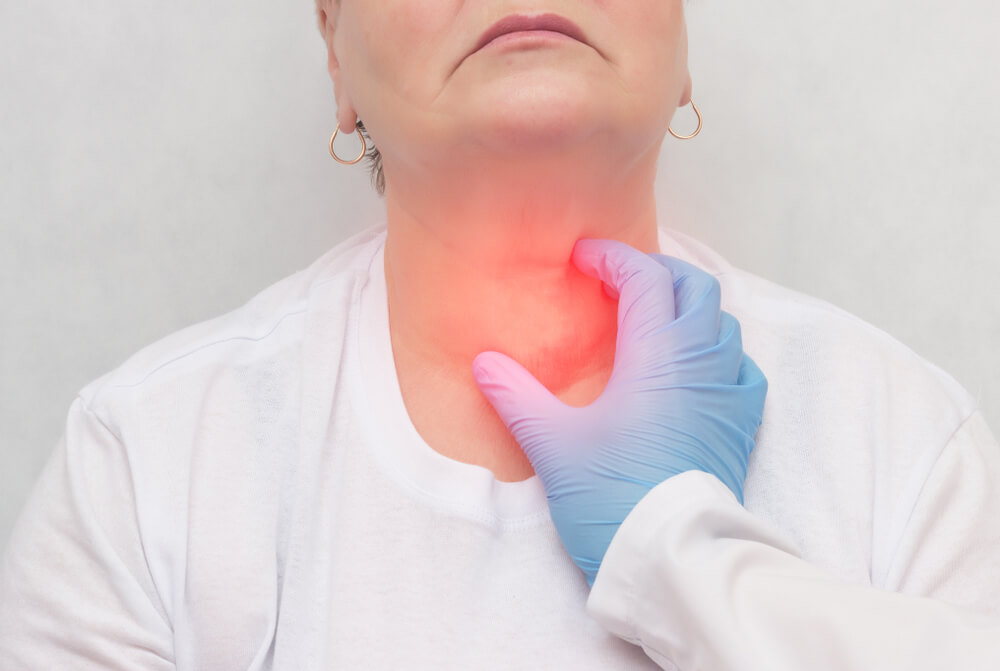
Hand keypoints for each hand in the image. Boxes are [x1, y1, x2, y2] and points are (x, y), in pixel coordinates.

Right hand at [472, 239, 767, 585]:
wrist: (671, 557)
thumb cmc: (613, 497)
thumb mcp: (553, 444)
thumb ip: (517, 396)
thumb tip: (485, 364)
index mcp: (656, 354)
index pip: (644, 277)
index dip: (613, 258)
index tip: (583, 258)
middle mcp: (700, 362)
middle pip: (694, 287)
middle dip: (657, 272)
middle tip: (620, 282)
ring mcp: (727, 393)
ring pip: (722, 323)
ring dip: (690, 308)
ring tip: (654, 319)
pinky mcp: (740, 424)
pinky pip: (742, 368)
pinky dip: (719, 352)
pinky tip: (696, 370)